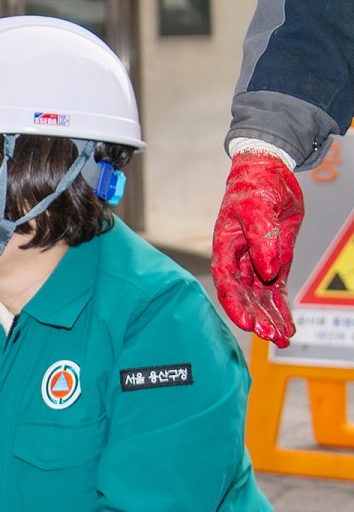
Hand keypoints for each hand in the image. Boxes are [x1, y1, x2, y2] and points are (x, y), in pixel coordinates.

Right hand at [211, 149, 303, 347]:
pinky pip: (277, 291)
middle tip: (270, 335)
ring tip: (282, 338)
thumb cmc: (255, 186)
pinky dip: (281, 309)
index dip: (237, 306)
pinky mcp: (275, 262)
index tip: (248, 324)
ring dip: (271, 318)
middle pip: (245, 296)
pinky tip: (287, 326)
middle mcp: (238, 260)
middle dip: (257, 318)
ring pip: (262, 298)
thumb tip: (267, 270)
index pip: (228, 284)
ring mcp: (257, 262)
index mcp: (225, 248)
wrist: (269, 172)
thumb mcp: (257, 207)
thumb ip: (261, 239)